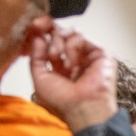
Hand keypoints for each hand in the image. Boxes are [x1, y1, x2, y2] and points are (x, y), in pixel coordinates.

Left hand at [26, 17, 116, 132]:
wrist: (82, 109)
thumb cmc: (63, 102)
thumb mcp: (40, 78)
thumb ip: (36, 56)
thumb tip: (38, 37)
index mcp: (61, 66)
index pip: (52, 40)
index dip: (43, 31)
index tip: (34, 26)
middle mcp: (75, 59)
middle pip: (61, 32)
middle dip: (49, 31)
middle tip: (40, 33)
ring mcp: (88, 56)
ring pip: (71, 33)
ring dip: (58, 42)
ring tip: (57, 58)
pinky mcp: (100, 53)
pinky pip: (81, 37)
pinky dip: (72, 47)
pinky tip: (71, 64)